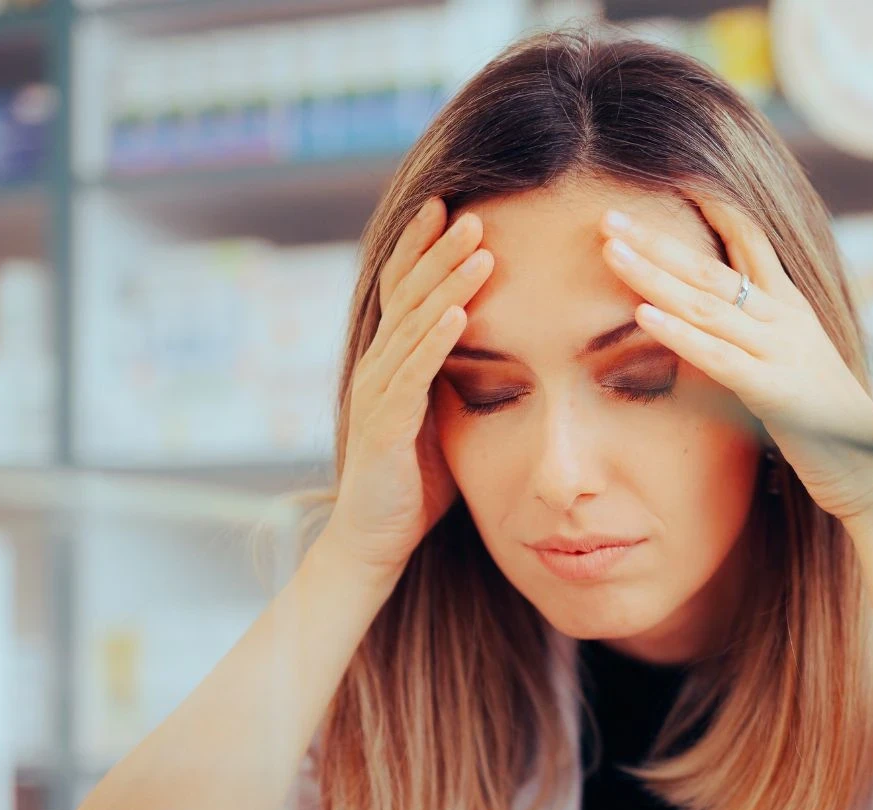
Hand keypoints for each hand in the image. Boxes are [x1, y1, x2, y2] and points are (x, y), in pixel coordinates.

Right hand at [329, 198, 492, 580]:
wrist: (374, 539)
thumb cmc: (413, 483)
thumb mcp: (441, 420)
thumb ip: (456, 382)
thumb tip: (498, 353)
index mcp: (392, 363)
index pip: (405, 292)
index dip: (424, 249)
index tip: (452, 207)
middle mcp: (378, 368)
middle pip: (408, 296)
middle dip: (439, 251)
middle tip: (471, 210)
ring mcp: (378, 395)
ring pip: (414, 327)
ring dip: (446, 285)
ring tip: (478, 248)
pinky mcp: (385, 427)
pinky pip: (412, 376)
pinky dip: (435, 342)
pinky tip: (459, 314)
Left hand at [599, 196, 872, 523]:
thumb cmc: (827, 422)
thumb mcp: (792, 364)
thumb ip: (760, 338)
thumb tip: (722, 324)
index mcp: (791, 308)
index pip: (750, 242)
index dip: (713, 209)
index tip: (670, 182)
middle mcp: (786, 319)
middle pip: (711, 269)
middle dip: (658, 241)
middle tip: (610, 217)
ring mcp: (781, 351)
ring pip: (706, 305)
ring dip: (655, 277)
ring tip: (612, 252)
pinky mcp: (773, 390)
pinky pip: (717, 356)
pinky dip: (679, 334)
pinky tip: (643, 316)